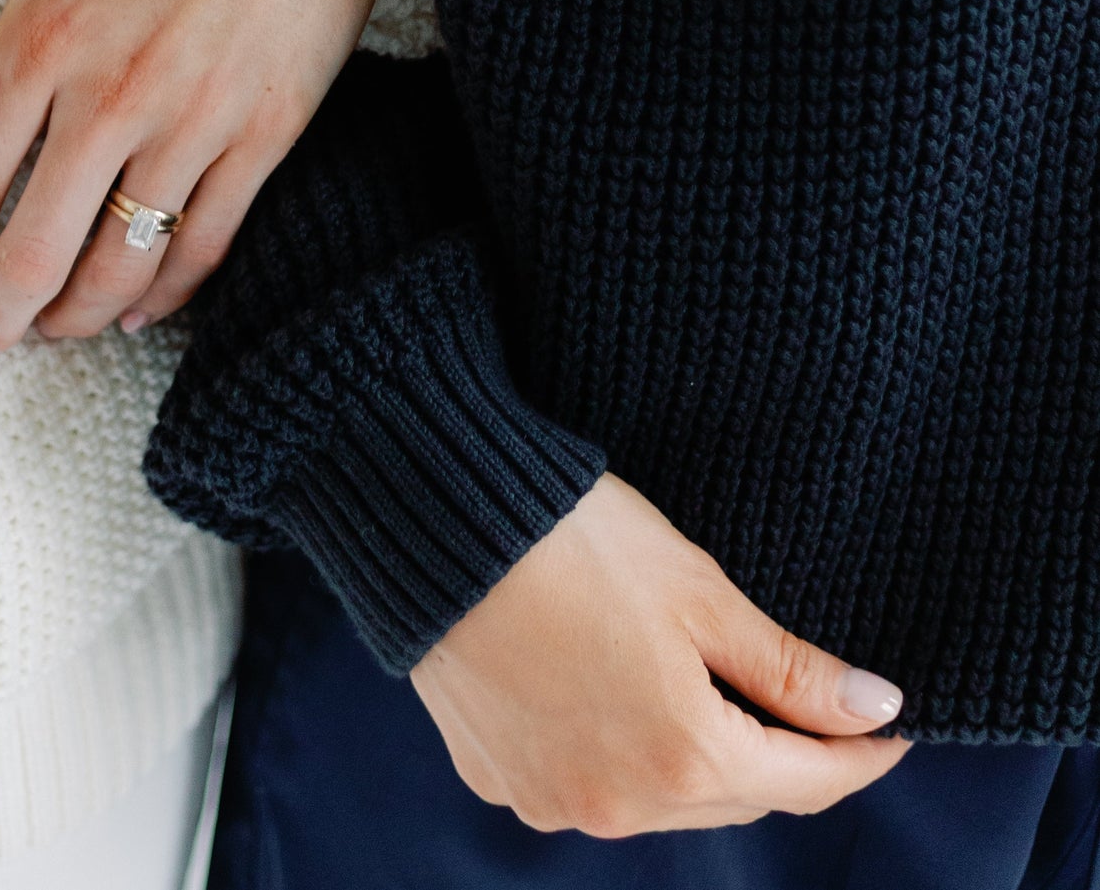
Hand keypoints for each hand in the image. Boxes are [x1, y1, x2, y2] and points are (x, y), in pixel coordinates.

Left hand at [0, 0, 377, 355]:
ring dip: (72, 316)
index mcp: (44, 30)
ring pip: (119, 264)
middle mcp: (113, 91)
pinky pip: (204, 241)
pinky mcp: (266, 131)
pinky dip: (162, 290)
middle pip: (34, 251)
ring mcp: (196, 119)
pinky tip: (130, 309)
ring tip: (45, 330)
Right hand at [412, 474, 909, 835]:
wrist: (435, 521)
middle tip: (805, 698)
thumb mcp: (699, 591)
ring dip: (695, 758)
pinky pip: (586, 783)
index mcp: (685, 760)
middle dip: (779, 755)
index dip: (861, 753)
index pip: (810, 782)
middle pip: (736, 795)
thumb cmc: (573, 540)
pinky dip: (617, 752)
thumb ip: (791, 667)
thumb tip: (879, 709)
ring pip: (661, 798)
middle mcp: (621, 806)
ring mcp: (554, 800)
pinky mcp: (501, 777)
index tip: (893, 725)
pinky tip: (609, 689)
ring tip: (701, 686)